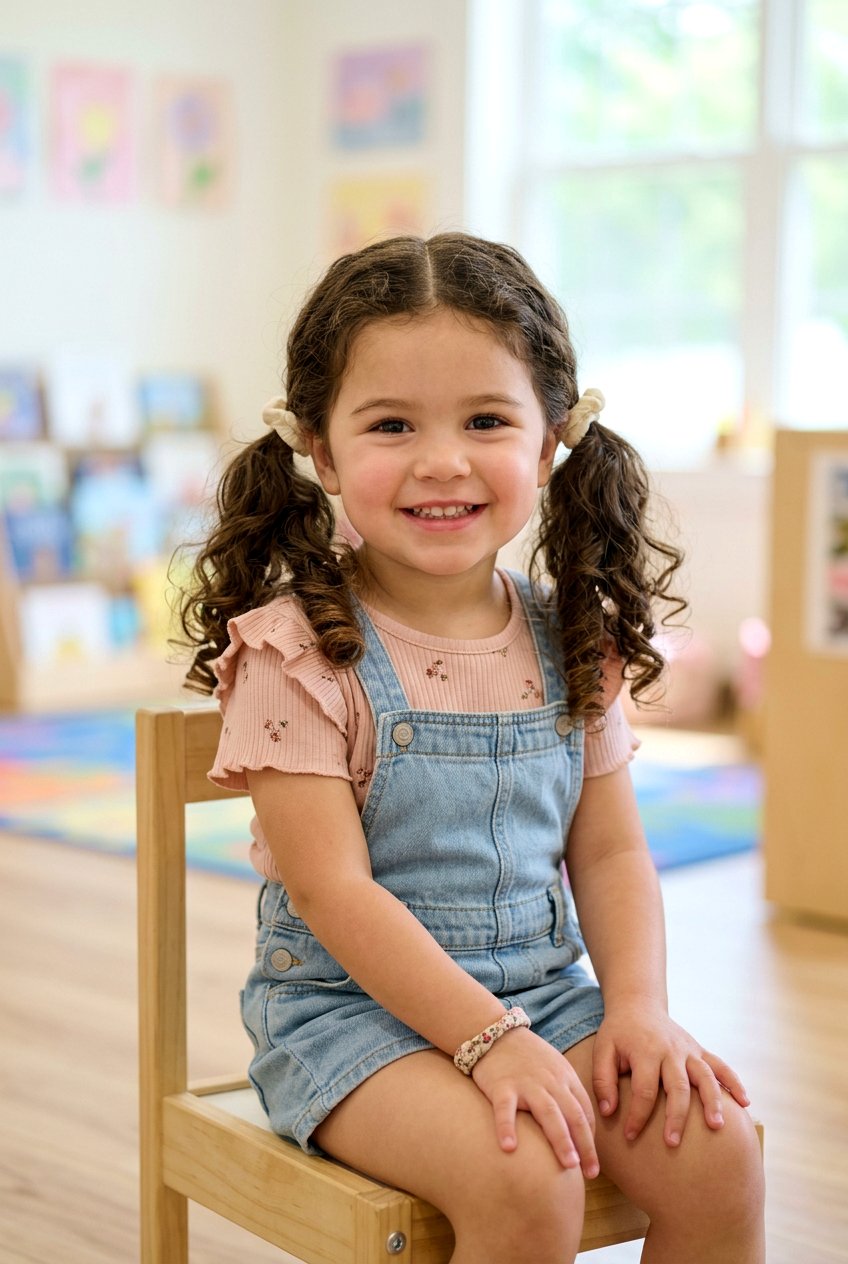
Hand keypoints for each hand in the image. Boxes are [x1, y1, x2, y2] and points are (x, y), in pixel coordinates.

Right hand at [471, 1027, 598, 1176]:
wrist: (496, 1032)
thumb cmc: (527, 1057)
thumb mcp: (554, 1069)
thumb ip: (567, 1094)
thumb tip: (580, 1130)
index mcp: (565, 1077)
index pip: (584, 1111)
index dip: (590, 1138)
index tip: (592, 1163)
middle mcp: (550, 1081)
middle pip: (573, 1114)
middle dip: (585, 1145)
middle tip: (590, 1172)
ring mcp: (526, 1083)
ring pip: (548, 1112)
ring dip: (561, 1139)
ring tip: (569, 1164)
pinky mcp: (501, 1085)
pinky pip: (505, 1108)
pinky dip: (507, 1127)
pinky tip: (510, 1148)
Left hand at [592, 1002, 750, 1147]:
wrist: (638, 1005)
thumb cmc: (618, 1033)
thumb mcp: (602, 1050)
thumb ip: (603, 1080)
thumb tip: (609, 1112)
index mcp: (645, 1051)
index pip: (643, 1090)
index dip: (637, 1116)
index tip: (630, 1136)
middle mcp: (671, 1050)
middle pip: (678, 1086)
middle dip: (676, 1116)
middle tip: (672, 1143)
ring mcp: (689, 1050)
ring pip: (705, 1076)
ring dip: (712, 1101)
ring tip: (717, 1126)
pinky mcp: (699, 1051)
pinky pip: (720, 1066)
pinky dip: (734, 1082)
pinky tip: (746, 1103)